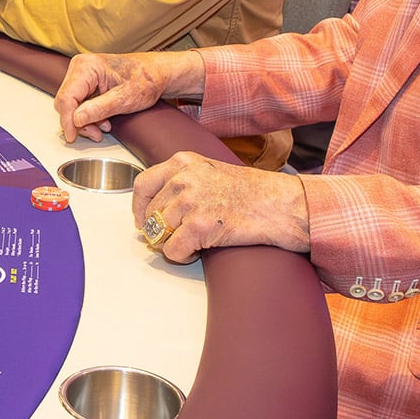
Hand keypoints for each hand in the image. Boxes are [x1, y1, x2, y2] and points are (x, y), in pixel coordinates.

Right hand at [53, 50, 204, 142]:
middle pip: (66, 102)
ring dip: (85, 121)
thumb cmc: (146, 79)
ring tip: (103, 128)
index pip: (67, 97)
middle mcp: (80, 68)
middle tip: (96, 134)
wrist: (157, 74)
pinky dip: (89, 117)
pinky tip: (103, 121)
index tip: (72, 136)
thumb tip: (77, 119)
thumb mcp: (126, 98)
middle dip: (78, 122)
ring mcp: (82, 76)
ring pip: (71, 106)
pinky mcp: (86, 84)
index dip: (67, 120)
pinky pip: (79, 105)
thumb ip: (99, 108)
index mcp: (87, 66)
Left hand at [131, 153, 310, 262]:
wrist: (280, 204)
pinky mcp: (198, 226)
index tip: (143, 220)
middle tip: (175, 238)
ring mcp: (189, 201)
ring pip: (158, 234)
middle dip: (159, 231)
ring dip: (171, 244)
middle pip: (150, 213)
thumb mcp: (210, 170)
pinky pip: (173, 250)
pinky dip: (182, 256)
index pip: (142, 184)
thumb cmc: (252, 191)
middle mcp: (182, 178)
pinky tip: (198, 251)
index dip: (139, 208)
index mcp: (182, 162)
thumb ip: (183, 180)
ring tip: (191, 244)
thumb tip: (158, 205)